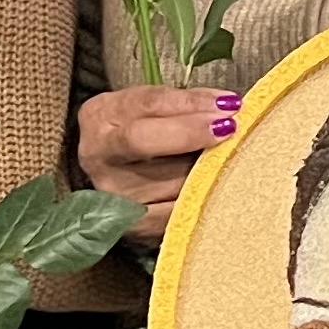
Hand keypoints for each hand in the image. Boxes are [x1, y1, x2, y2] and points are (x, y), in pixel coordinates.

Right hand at [76, 86, 240, 243]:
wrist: (125, 176)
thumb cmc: (147, 133)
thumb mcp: (154, 110)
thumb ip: (184, 106)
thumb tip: (228, 107)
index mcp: (100, 115)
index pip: (147, 103)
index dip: (189, 103)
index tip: (227, 104)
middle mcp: (99, 155)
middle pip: (142, 139)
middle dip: (189, 132)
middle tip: (228, 128)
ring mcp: (114, 193)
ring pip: (169, 178)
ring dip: (205, 168)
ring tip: (230, 158)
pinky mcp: (134, 225)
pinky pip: (177, 210)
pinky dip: (202, 197)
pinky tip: (220, 187)